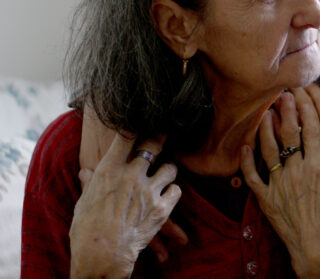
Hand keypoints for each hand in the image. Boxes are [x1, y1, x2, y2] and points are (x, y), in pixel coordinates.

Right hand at [70, 133, 180, 277]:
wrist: (102, 257)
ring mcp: (148, 191)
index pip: (125, 137)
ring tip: (165, 174)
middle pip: (153, 145)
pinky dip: (173, 192)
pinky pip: (177, 190)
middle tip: (165, 133)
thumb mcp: (84, 204)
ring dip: (168, 170)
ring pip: (170, 167)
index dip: (136, 125)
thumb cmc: (86, 231)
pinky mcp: (162, 208)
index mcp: (108, 171)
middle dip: (160, 137)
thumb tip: (86, 171)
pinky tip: (167, 195)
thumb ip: (90, 184)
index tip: (142, 120)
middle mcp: (131, 175)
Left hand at [240, 92, 319, 278]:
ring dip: (266, 129)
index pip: (311, 131)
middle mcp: (298, 171)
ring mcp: (280, 183)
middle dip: (286, 111)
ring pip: (269, 149)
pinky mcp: (267, 198)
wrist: (318, 251)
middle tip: (283, 94)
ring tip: (265, 112)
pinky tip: (244, 145)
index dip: (306, 110)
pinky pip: (253, 175)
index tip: (303, 95)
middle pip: (289, 134)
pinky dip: (247, 160)